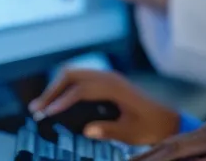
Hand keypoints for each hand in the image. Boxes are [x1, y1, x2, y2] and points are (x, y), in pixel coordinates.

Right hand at [30, 68, 181, 145]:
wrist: (168, 120)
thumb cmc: (152, 126)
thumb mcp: (131, 133)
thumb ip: (109, 130)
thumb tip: (87, 130)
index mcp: (116, 87)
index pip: (82, 89)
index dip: (62, 101)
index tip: (46, 114)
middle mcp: (111, 77)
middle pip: (73, 75)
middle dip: (52, 91)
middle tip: (37, 110)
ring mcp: (109, 77)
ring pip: (75, 74)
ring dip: (56, 88)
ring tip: (41, 107)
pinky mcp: (107, 83)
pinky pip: (81, 79)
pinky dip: (66, 88)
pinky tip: (57, 102)